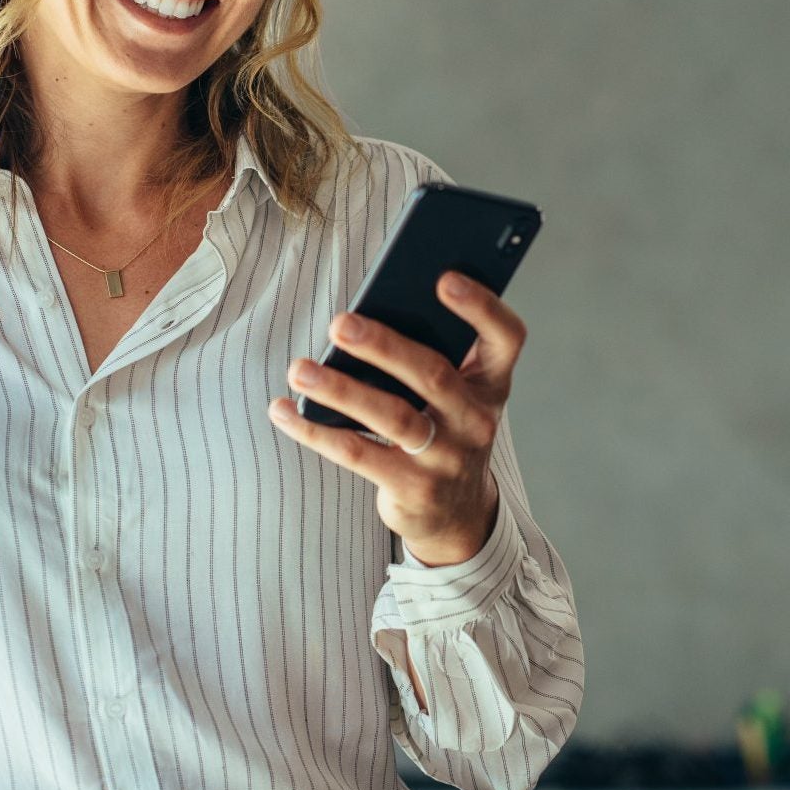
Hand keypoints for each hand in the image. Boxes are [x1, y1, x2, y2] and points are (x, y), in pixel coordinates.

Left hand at [268, 271, 525, 568]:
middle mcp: (476, 419)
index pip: (506, 337)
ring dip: (340, 390)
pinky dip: (315, 430)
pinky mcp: (412, 488)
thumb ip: (428, 354)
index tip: (445, 278)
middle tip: (340, 323)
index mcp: (490, 382)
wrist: (455, 511)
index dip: (482, 307)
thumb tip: (360, 321)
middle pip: (433, 374)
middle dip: (384, 346)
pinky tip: (283, 410)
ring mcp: (447, 457)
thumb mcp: (454, 393)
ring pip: (392, 416)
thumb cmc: (442, 428)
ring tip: (299, 369)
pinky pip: (357, 454)